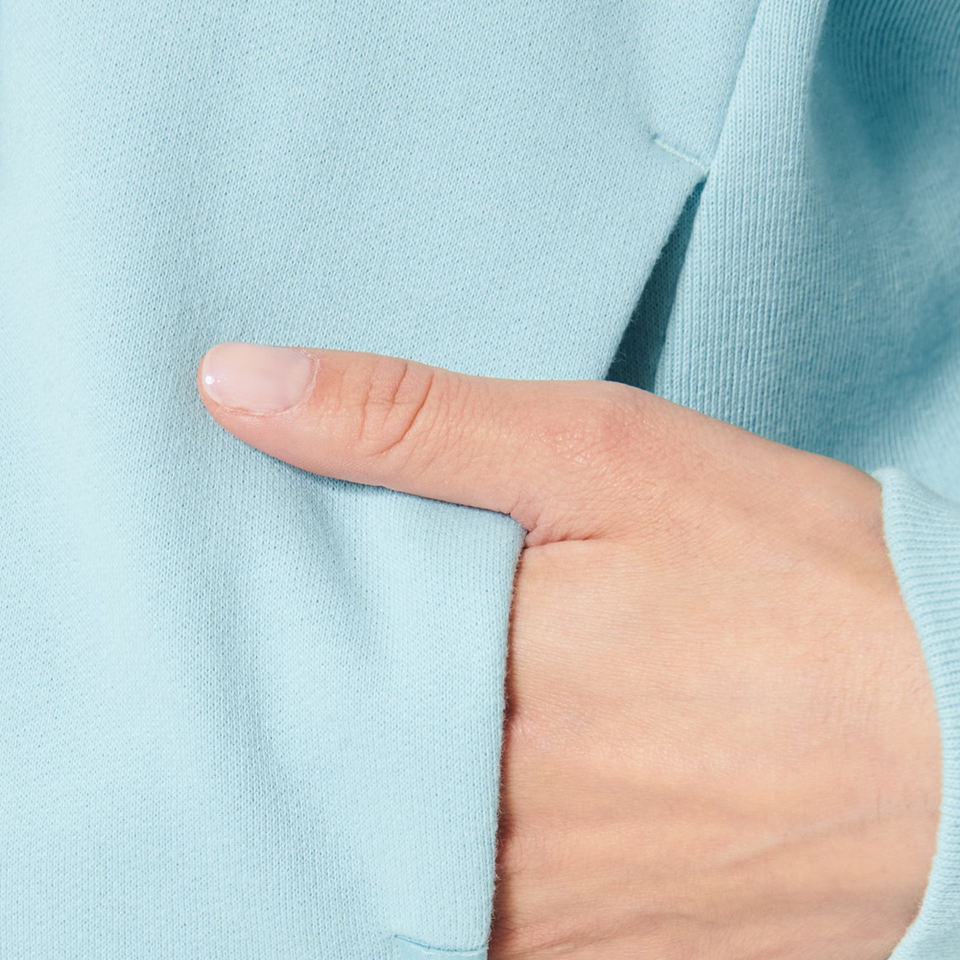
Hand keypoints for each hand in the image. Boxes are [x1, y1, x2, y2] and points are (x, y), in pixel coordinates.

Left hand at [196, 342, 941, 958]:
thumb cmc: (783, 571)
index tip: (208, 618)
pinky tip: (460, 810)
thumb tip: (235, 383)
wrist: (948, 720)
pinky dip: (437, 875)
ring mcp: (552, 920)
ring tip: (372, 737)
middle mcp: (499, 829)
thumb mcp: (597, 453)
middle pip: (329, 789)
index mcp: (473, 687)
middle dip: (298, 734)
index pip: (283, 685)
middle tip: (280, 675)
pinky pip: (469, 936)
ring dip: (364, 809)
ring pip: (392, 875)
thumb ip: (407, 422)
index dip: (239, 650)